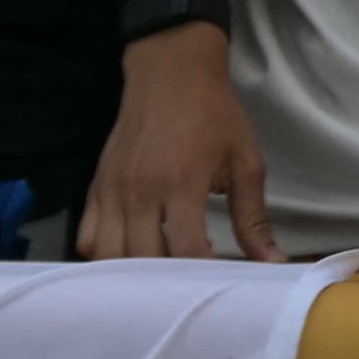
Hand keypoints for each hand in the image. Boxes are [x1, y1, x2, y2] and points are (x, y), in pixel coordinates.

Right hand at [82, 32, 275, 260]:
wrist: (170, 73)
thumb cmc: (215, 115)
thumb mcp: (245, 161)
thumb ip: (253, 216)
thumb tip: (271, 262)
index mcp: (181, 183)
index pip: (187, 251)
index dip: (204, 276)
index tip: (220, 282)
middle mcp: (139, 191)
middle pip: (144, 260)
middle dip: (169, 282)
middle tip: (191, 285)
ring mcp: (111, 191)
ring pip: (109, 256)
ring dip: (135, 274)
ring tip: (161, 277)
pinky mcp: (94, 188)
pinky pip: (87, 237)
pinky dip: (104, 255)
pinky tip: (131, 255)